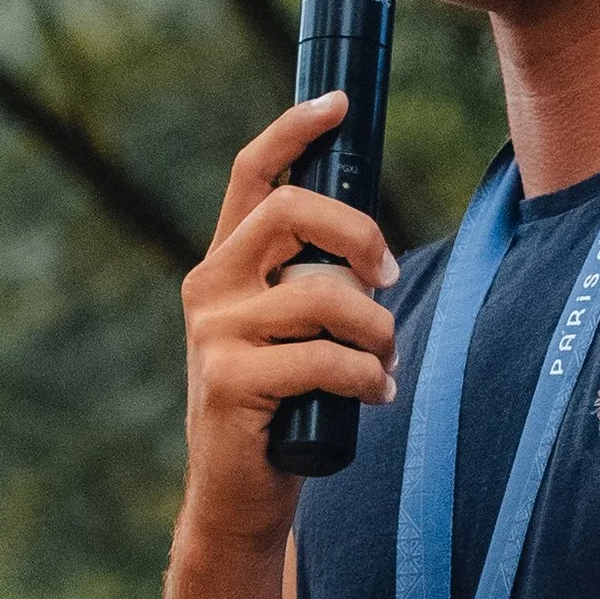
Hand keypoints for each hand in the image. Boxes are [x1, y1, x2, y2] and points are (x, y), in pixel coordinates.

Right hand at [177, 91, 400, 547]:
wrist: (239, 494)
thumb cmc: (283, 407)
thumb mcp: (293, 333)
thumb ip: (314, 284)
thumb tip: (375, 250)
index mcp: (225, 264)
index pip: (252, 175)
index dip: (294, 130)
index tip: (340, 104)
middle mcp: (210, 286)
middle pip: (292, 211)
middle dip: (359, 235)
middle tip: (389, 278)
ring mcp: (213, 333)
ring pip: (321, 294)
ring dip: (375, 329)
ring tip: (383, 363)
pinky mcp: (228, 381)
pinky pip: (322, 358)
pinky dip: (365, 375)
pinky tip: (375, 394)